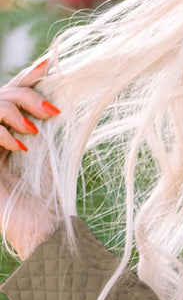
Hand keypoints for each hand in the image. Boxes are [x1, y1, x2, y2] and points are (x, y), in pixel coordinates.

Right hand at [0, 55, 59, 258]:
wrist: (48, 238)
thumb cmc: (55, 203)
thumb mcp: (54, 154)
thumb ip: (49, 124)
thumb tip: (60, 91)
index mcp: (11, 135)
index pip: (11, 94)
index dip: (28, 76)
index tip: (52, 61)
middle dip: (24, 93)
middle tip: (52, 109)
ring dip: (12, 109)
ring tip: (36, 130)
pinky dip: (1, 133)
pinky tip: (22, 144)